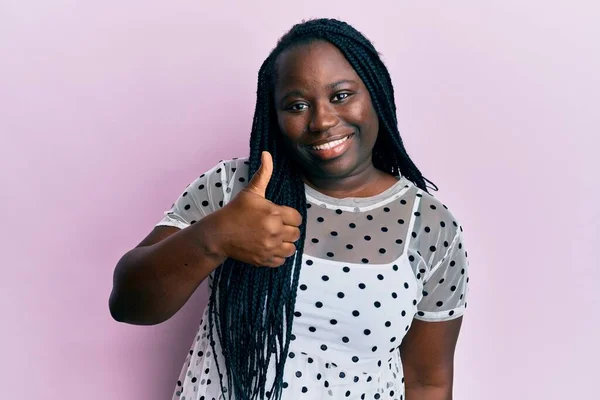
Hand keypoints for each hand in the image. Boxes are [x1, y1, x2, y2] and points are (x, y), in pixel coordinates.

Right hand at [215, 151, 302, 266]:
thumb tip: (267, 154)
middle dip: (288, 230)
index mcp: (274, 213)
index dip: (290, 216)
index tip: (280, 216)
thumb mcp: (251, 192)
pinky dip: (278, 256)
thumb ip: (263, 173)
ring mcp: (270, 247)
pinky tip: (269, 247)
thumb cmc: (235, 211)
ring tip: (275, 238)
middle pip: (296, 233)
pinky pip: (282, 260)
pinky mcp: (264, 260)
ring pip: (291, 248)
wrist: (218, 235)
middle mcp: (275, 231)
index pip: (297, 218)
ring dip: (286, 244)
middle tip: (276, 227)